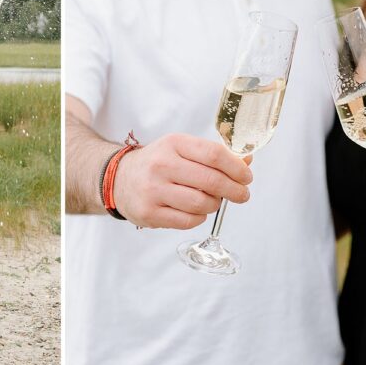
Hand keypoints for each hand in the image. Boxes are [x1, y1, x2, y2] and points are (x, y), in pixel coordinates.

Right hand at [111, 133, 252, 229]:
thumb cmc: (158, 163)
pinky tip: (196, 210)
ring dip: (215, 204)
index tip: (246, 176)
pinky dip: (200, 217)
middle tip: (242, 195)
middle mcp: (162, 165)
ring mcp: (154, 190)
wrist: (118, 178)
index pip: (214, 154)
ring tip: (214, 201)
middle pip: (211, 181)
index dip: (236, 167)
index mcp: (173, 144)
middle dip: (234, 190)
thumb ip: (213, 155)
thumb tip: (246, 161)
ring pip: (201, 203)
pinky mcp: (149, 213)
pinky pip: (188, 220)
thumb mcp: (181, 149)